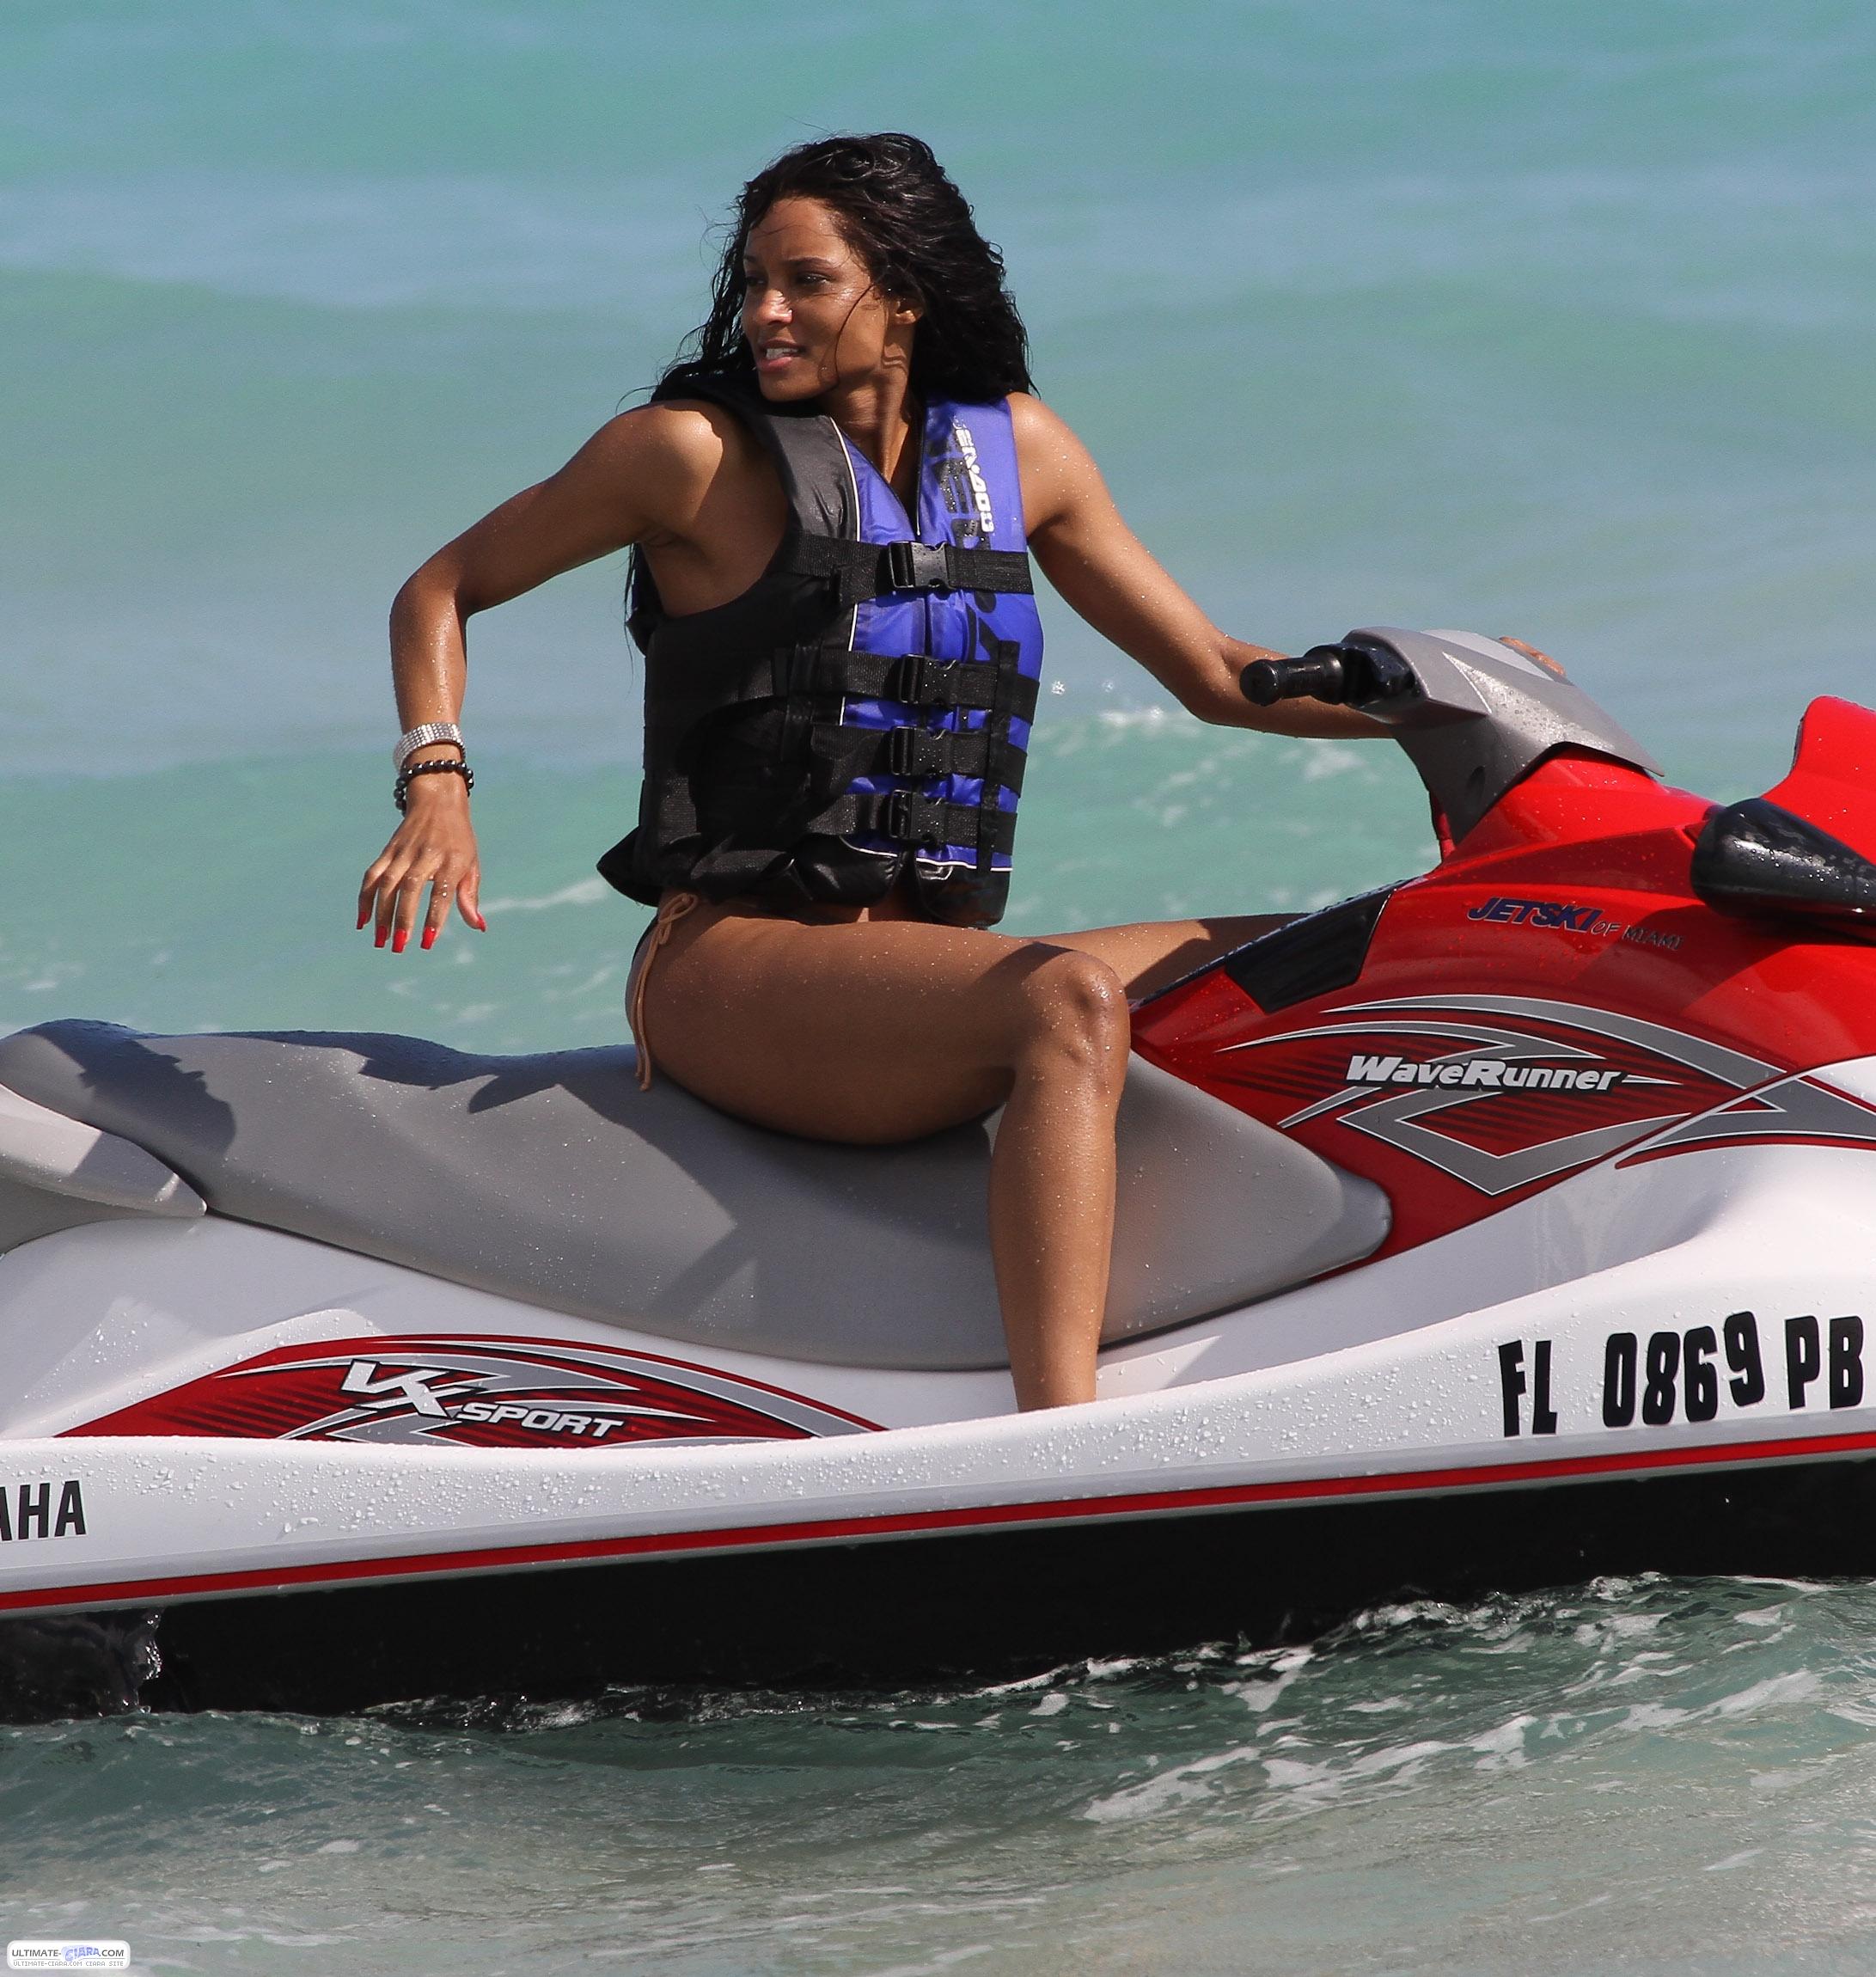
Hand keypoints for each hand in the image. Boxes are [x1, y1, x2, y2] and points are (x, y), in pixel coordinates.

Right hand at [357, 774, 484, 952]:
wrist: (437, 801)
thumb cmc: (459, 840)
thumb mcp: (472, 865)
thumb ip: (470, 897)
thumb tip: (479, 927)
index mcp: (452, 859)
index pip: (441, 892)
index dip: (434, 917)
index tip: (428, 942)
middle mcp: (426, 854)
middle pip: (410, 888)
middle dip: (403, 919)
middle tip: (400, 946)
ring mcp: (403, 851)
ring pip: (387, 883)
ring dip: (381, 913)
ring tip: (380, 940)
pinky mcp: (388, 850)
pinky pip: (372, 875)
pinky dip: (365, 898)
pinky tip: (363, 921)